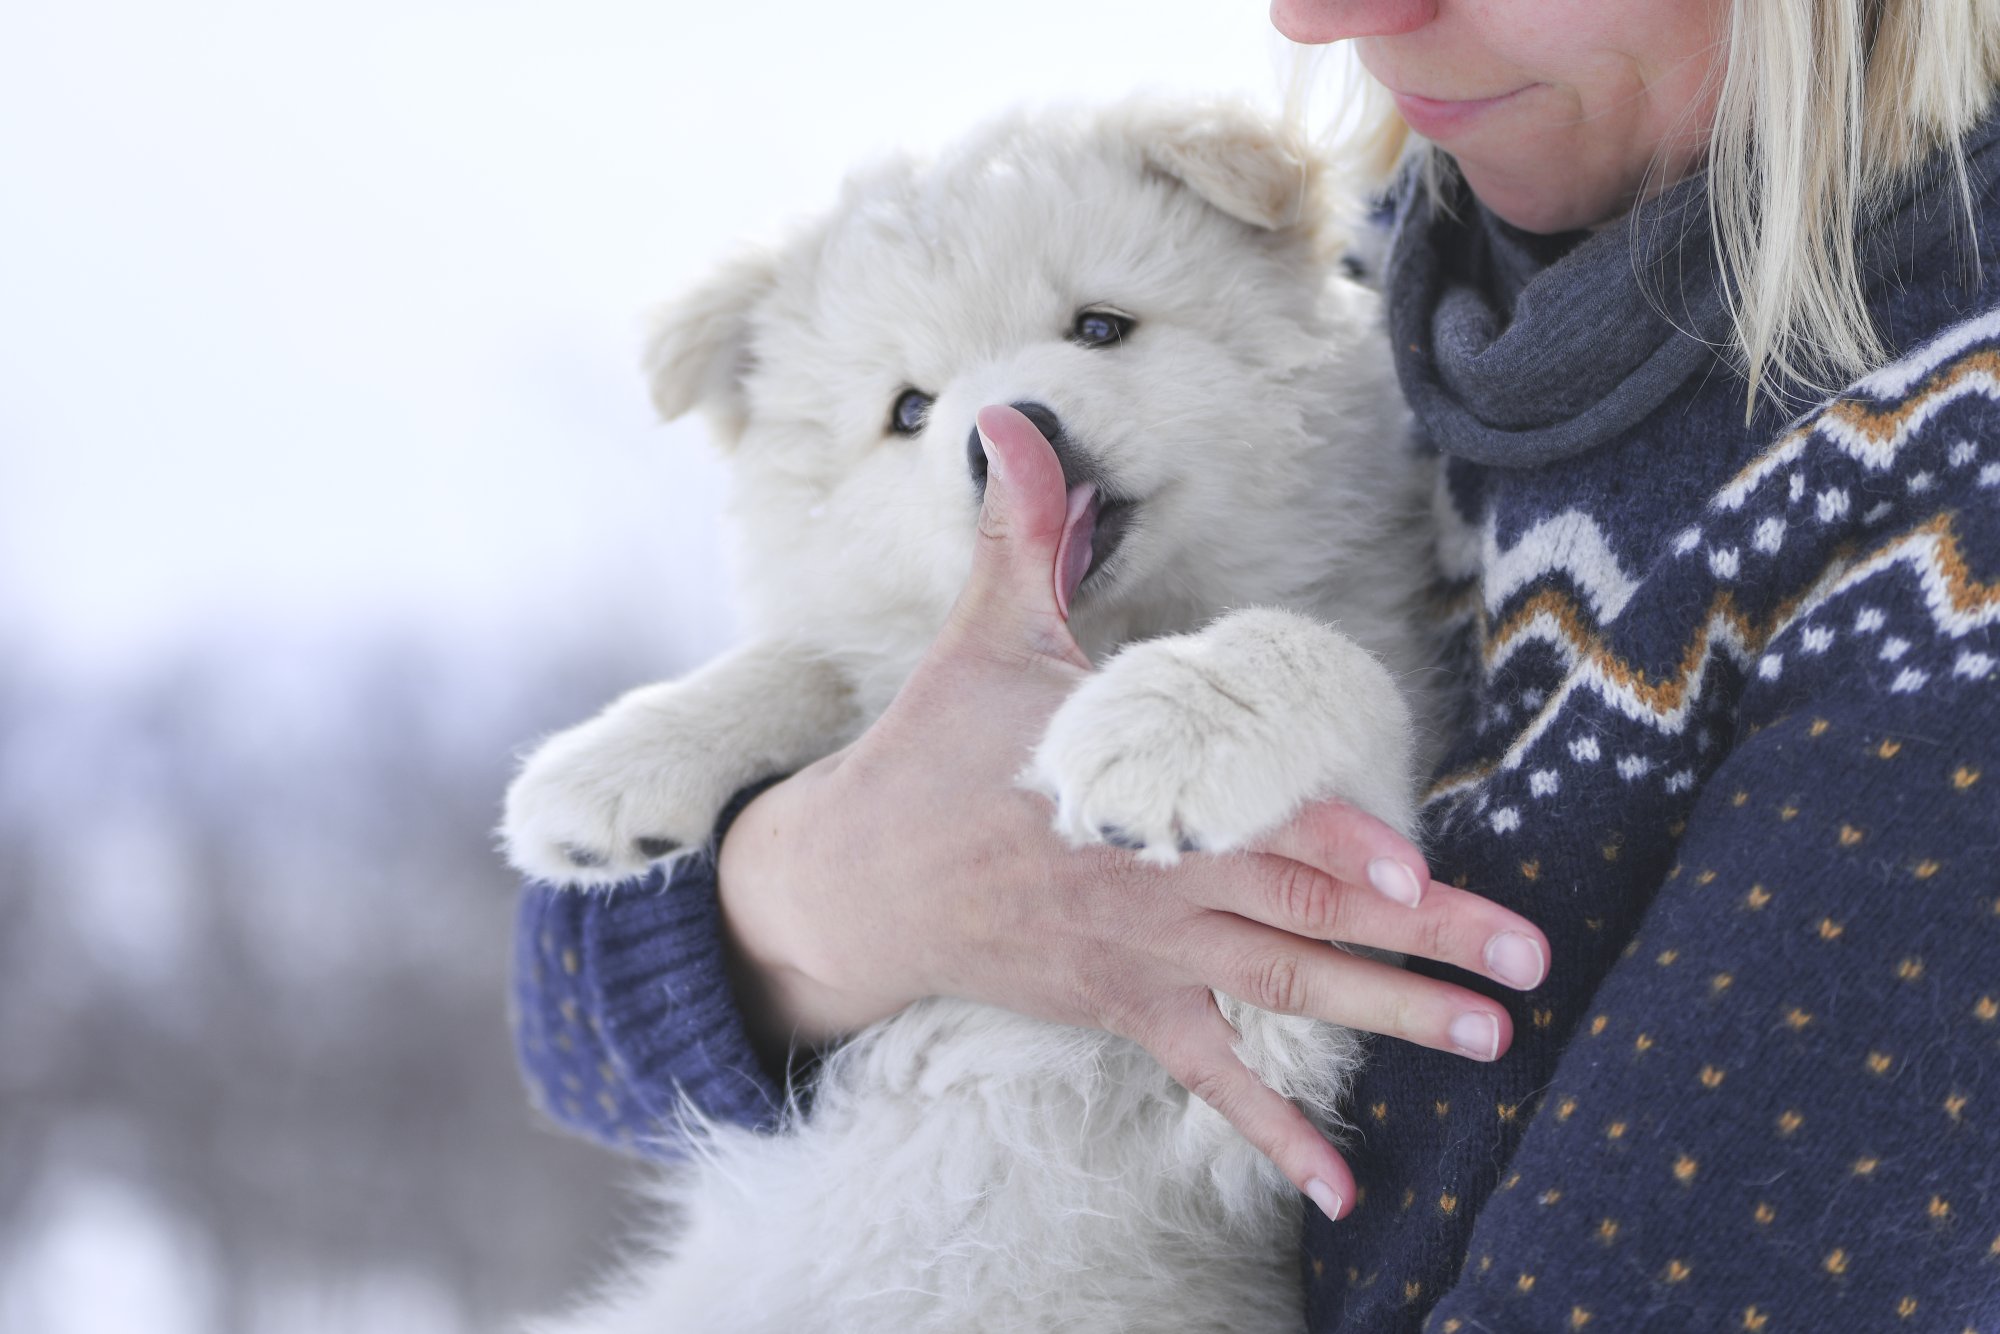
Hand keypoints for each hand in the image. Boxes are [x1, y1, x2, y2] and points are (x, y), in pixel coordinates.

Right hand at [716, 406, 1548, 1220]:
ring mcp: (1143, 957)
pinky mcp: (1125, 1010)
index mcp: (1126, 787)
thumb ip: (1022, 532)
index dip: (1326, 843)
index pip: (1240, 816)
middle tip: (1526, 958)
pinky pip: (1212, 1077)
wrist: (860, 882)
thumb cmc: (936, 749)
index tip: (1412, 867)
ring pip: (1283, 990)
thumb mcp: (982, 634)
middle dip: (1420, 937)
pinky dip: (1277, 1133)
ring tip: (1490, 1040)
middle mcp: (1148, 882)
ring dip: (1391, 1017)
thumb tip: (1017, 415)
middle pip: (1299, 912)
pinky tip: (1345, 1189)